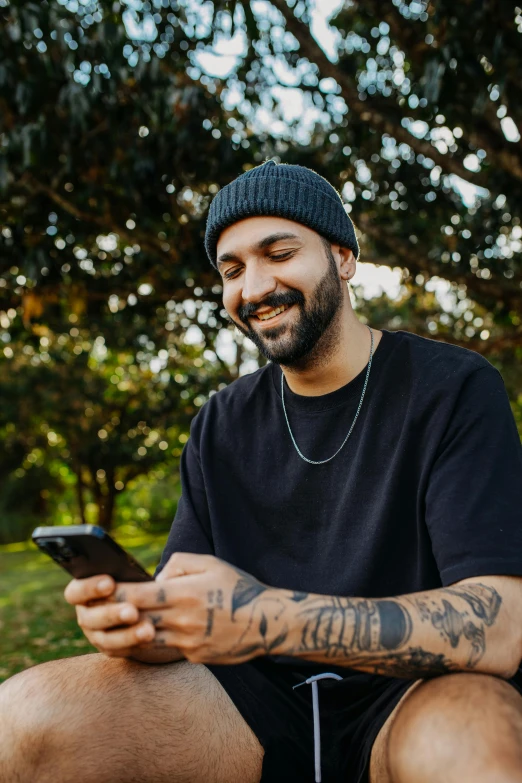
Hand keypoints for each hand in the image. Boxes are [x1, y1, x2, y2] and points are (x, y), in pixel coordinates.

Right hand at [64, 575, 156, 657]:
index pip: (76, 591)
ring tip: (148, 630)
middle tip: (132, 611)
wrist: (151, 603)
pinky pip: (118, 651)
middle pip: (90, 618)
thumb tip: (160, 576)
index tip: (110, 583)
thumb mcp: (143, 569)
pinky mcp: (110, 647)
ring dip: (127, 635)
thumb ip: (149, 567)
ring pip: (105, 639)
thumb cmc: (143, 579)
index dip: (90, 588)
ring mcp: (96, 633)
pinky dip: (133, 645)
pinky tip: (150, 639)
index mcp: (84, 589)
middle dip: (112, 614)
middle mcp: (86, 613)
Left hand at [116, 552, 292, 663]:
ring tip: (115, 625)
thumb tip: (156, 576)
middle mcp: (182, 619)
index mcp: (184, 592)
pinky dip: (150, 644)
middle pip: (136, 619)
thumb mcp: (210, 563)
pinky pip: (164, 650)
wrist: (266, 621)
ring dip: (129, 633)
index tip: (99, 589)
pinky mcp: (193, 657)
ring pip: (146, 639)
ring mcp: (187, 642)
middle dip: (115, 614)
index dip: (114, 593)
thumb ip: (179, 563)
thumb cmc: (237, 587)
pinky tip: (141, 638)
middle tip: (97, 608)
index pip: (137, 595)